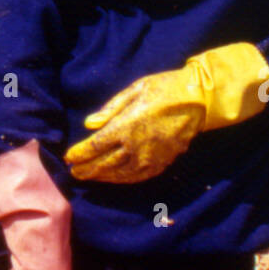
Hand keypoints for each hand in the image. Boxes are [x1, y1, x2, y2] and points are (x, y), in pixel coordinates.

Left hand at [64, 45, 268, 183]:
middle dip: (87, 169)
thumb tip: (89, 124)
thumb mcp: (135, 90)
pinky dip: (123, 180)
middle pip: (104, 164)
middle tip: (74, 172)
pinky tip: (115, 178)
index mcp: (126, 126)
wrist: (199, 100)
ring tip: (90, 177)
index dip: (80, 154)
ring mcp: (150, 157)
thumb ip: (111, 109)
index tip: (69, 157)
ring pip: (120, 174)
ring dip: (102, 177)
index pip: (95, 146)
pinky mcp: (162, 163)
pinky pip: (138, 176)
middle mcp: (136, 146)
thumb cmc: (165, 89)